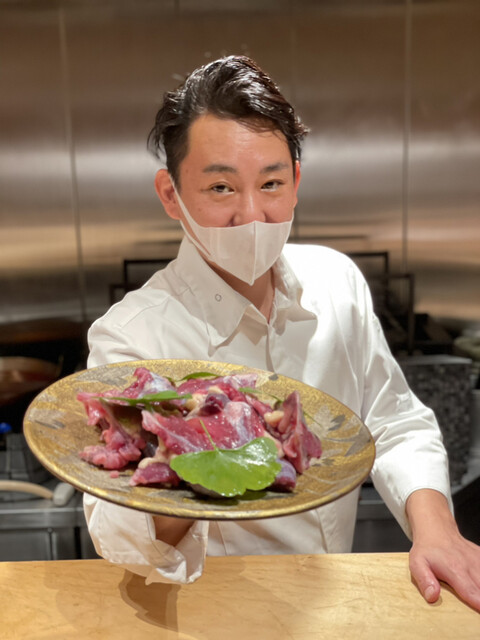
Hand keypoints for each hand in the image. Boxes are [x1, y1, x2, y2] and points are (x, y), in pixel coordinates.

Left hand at [407, 489, 479, 610]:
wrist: (436, 530)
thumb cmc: (426, 550)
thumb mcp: (417, 564)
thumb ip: (424, 580)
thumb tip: (432, 596)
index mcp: (454, 569)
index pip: (470, 591)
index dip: (478, 603)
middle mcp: (469, 565)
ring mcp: (477, 561)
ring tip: (475, 593)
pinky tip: (477, 580)